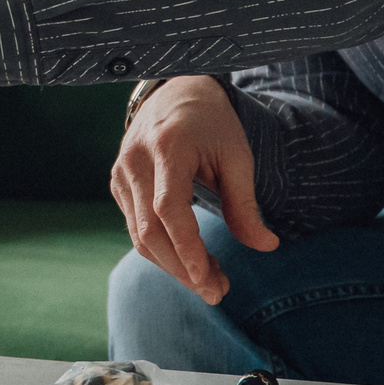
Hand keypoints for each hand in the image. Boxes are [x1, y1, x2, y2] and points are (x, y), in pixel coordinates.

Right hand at [110, 77, 279, 303]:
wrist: (174, 92)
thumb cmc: (212, 124)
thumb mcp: (237, 156)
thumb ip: (245, 204)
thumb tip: (266, 246)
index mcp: (167, 148)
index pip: (169, 209)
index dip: (187, 249)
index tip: (209, 280)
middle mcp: (135, 161)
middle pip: (150, 231)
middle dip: (182, 269)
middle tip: (217, 292)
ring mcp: (120, 173)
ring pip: (140, 235)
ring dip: (173, 265)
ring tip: (210, 280)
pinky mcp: (117, 183)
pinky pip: (136, 227)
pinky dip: (162, 250)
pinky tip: (190, 260)